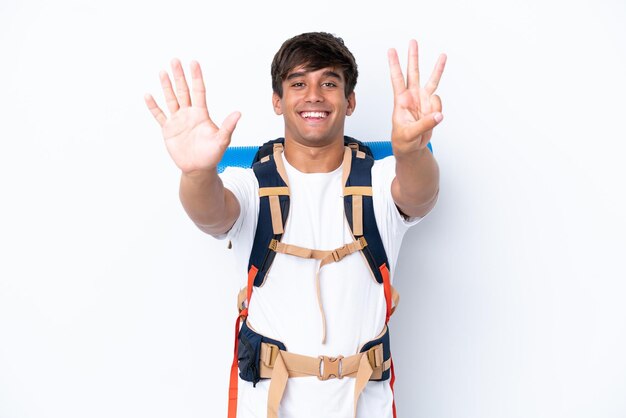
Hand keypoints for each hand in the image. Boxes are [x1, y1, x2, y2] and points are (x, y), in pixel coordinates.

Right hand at [144, 59, 240, 173]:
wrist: (198, 168)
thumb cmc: (212, 155)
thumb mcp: (222, 141)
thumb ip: (228, 126)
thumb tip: (239, 113)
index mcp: (201, 114)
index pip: (198, 91)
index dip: (196, 77)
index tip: (194, 63)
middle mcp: (189, 114)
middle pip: (183, 91)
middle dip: (179, 76)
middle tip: (175, 60)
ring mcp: (178, 121)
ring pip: (171, 99)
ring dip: (166, 86)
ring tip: (163, 72)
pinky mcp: (168, 130)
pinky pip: (159, 116)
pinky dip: (154, 106)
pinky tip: (148, 95)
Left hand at [388, 40, 445, 155]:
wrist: (411, 149)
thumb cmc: (403, 141)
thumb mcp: (409, 135)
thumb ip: (424, 125)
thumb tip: (438, 115)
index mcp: (401, 101)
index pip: (397, 79)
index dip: (394, 65)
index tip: (391, 50)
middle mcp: (412, 97)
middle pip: (413, 73)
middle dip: (413, 57)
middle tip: (413, 42)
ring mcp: (423, 101)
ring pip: (431, 81)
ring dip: (437, 69)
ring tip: (443, 56)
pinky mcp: (432, 108)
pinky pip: (438, 104)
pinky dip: (438, 111)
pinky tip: (433, 118)